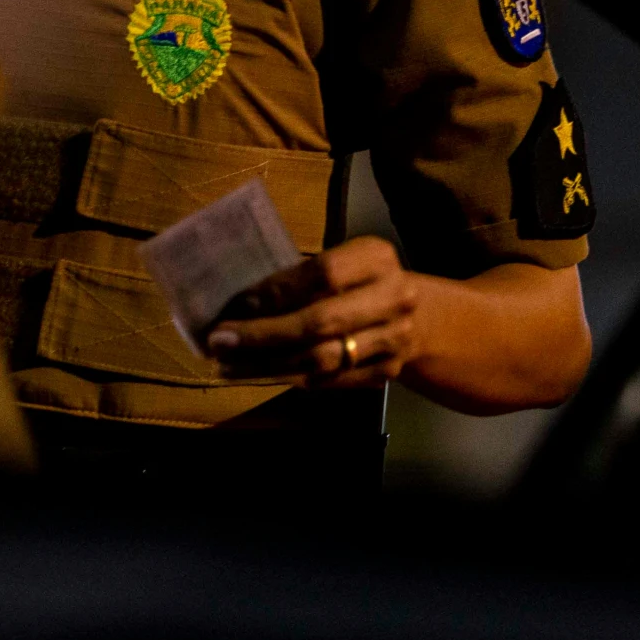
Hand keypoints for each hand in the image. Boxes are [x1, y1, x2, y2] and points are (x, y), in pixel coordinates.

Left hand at [204, 237, 422, 387]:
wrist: (419, 318)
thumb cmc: (360, 282)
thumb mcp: (342, 263)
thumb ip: (301, 278)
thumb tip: (240, 303)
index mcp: (376, 258)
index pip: (322, 274)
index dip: (276, 291)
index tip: (236, 305)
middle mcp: (393, 298)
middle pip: (320, 322)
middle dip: (262, 336)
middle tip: (220, 342)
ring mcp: (393, 340)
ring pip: (321, 360)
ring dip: (268, 364)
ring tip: (229, 364)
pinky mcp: (386, 373)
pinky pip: (328, 380)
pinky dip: (289, 376)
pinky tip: (260, 372)